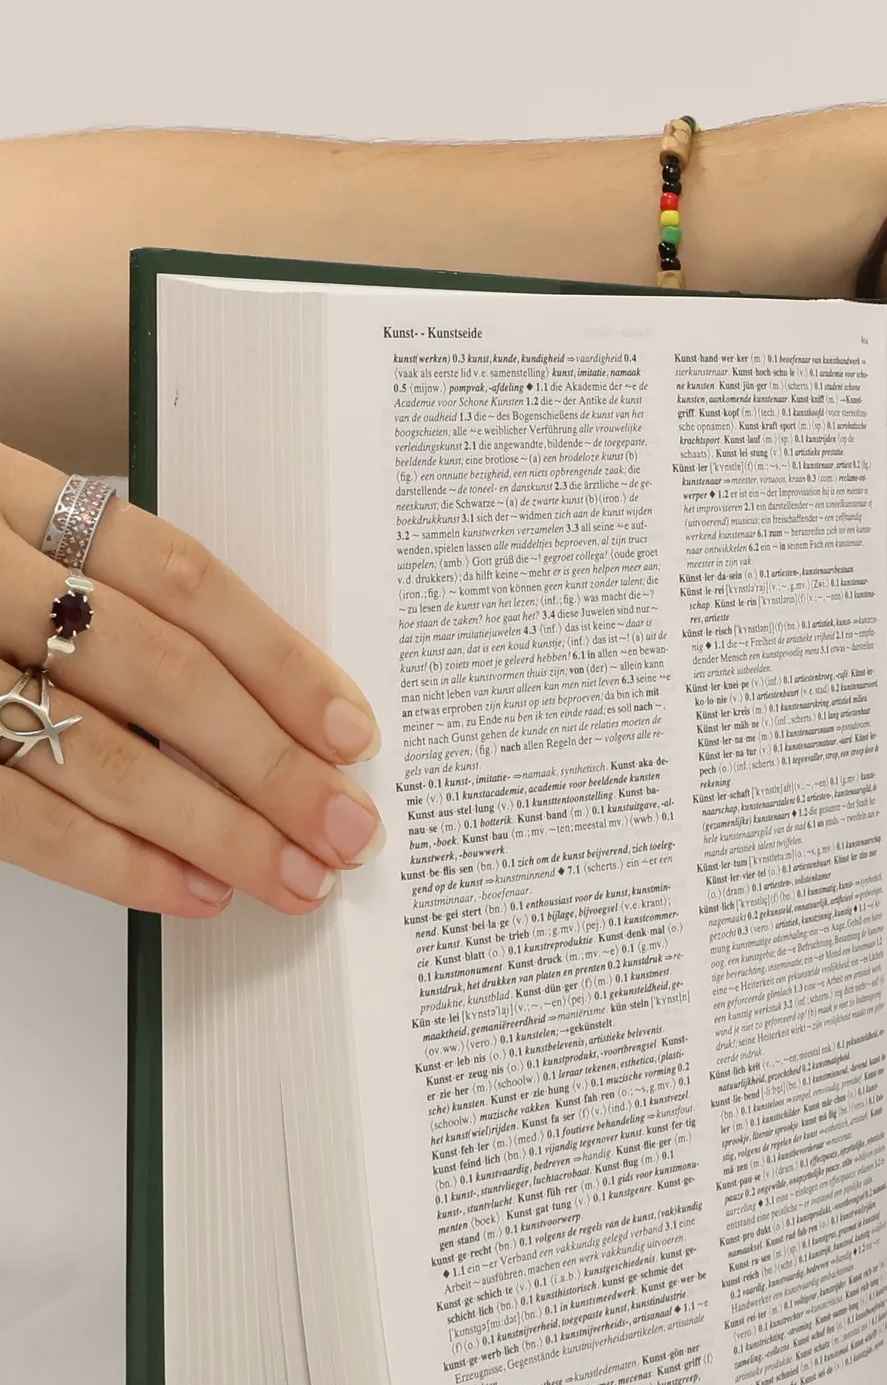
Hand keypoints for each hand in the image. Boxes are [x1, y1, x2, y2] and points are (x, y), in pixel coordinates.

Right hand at [0, 445, 384, 916]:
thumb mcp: (7, 541)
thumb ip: (109, 595)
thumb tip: (268, 704)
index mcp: (4, 492)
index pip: (178, 573)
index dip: (280, 656)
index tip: (353, 731)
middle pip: (158, 671)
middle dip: (271, 765)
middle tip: (349, 831)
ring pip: (98, 751)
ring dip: (216, 829)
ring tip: (294, 878)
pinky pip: (16, 814)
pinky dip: (118, 863)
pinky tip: (195, 892)